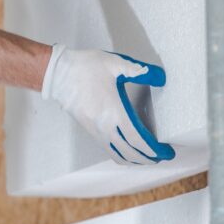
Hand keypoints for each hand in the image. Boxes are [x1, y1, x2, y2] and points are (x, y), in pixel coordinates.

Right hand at [40, 46, 174, 164]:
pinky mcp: (89, 130)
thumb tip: (160, 77)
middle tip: (161, 155)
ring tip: (146, 155)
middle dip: (148, 158)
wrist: (58, 74)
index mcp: (115, 113)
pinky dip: (122, 155)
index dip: (155, 150)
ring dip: (134, 160)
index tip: (166, 151)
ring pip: (118, 155)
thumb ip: (141, 71)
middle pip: (131, 154)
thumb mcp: (116, 64)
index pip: (139, 141)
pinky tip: (128, 149)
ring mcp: (96, 131)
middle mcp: (105, 127)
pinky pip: (108, 149)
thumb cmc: (85, 68)